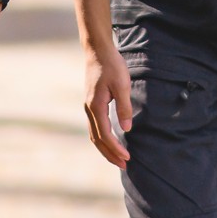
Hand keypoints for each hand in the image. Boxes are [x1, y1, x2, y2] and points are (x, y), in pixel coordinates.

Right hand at [81, 45, 136, 166]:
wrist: (98, 51)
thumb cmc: (111, 66)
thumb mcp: (122, 85)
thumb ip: (124, 107)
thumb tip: (126, 129)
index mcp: (96, 106)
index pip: (105, 135)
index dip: (116, 148)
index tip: (128, 157)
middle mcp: (89, 109)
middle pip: (97, 139)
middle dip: (110, 154)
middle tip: (124, 165)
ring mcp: (89, 107)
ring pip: (94, 135)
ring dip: (106, 149)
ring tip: (118, 159)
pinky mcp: (92, 104)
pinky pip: (95, 127)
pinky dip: (102, 139)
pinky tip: (111, 142)